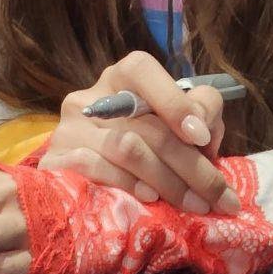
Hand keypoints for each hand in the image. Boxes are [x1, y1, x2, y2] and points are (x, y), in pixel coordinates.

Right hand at [41, 50, 240, 215]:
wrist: (86, 181)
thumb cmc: (145, 145)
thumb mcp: (177, 122)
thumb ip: (201, 112)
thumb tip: (204, 133)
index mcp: (120, 78)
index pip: (141, 69)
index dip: (174, 101)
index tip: (202, 137)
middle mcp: (90, 98)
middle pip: (144, 124)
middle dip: (190, 164)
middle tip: (219, 196)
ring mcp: (68, 129)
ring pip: (126, 149)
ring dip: (168, 181)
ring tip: (195, 204)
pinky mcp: (54, 162)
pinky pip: (95, 170)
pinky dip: (128, 185)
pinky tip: (150, 199)